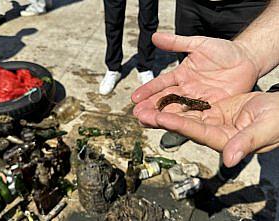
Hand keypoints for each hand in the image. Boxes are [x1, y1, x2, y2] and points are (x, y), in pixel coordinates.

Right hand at [132, 32, 260, 125]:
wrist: (247, 60)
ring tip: (147, 122)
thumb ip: (176, 43)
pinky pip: (195, 114)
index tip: (134, 98)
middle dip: (151, 108)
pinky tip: (171, 126)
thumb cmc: (223, 50)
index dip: (148, 90)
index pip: (160, 84)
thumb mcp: (198, 44)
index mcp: (180, 75)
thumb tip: (154, 37)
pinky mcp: (210, 107)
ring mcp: (197, 100)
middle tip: (137, 115)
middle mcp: (186, 90)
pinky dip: (182, 121)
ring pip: (177, 110)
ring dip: (162, 117)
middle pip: (165, 100)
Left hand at [139, 92, 278, 166]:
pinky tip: (161, 98)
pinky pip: (191, 105)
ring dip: (163, 110)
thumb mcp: (265, 129)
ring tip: (143, 106)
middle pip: (183, 125)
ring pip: (183, 115)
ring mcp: (212, 121)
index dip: (178, 125)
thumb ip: (246, 142)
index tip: (160, 118)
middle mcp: (213, 132)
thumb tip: (228, 161)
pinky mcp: (213, 110)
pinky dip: (176, 102)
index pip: (196, 132)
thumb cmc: (278, 120)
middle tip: (139, 114)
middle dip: (160, 119)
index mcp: (224, 140)